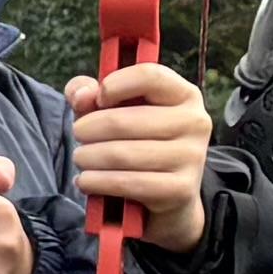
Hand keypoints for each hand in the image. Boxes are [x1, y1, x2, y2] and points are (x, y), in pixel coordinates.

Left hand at [67, 58, 212, 251]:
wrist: (171, 198)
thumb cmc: (140, 144)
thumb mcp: (117, 113)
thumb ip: (92, 95)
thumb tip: (81, 94)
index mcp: (184, 94)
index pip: (149, 76)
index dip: (115, 84)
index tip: (97, 98)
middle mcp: (195, 122)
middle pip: (124, 120)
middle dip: (87, 129)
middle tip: (77, 135)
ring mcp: (191, 157)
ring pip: (121, 154)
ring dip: (88, 157)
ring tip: (81, 158)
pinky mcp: (181, 189)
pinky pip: (127, 182)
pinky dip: (97, 182)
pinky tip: (85, 181)